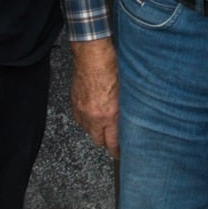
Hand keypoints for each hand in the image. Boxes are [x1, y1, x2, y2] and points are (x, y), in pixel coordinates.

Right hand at [70, 38, 120, 157]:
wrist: (92, 54)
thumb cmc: (111, 67)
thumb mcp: (127, 91)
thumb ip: (127, 109)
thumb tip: (133, 121)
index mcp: (109, 115)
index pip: (112, 143)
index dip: (117, 151)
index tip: (120, 154)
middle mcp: (94, 116)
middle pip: (98, 141)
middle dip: (106, 142)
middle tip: (113, 139)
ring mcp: (82, 110)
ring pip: (88, 131)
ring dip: (96, 130)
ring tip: (104, 124)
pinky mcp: (74, 103)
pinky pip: (79, 120)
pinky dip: (86, 120)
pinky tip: (93, 113)